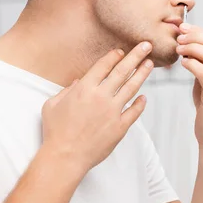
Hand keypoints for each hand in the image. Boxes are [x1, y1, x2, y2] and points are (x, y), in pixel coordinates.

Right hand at [41, 42, 153, 173]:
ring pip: (132, 88)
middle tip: (146, 45)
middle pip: (122, 71)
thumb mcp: (52, 105)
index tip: (121, 51)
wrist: (65, 156)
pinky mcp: (120, 127)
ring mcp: (113, 112)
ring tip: (149, 64)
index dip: (114, 56)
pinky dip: (140, 104)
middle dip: (135, 56)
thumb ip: (66, 91)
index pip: (104, 66)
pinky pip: (134, 112)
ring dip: (142, 74)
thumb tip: (78, 82)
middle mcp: (101, 97)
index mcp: (84, 88)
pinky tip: (144, 97)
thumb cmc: (55, 131)